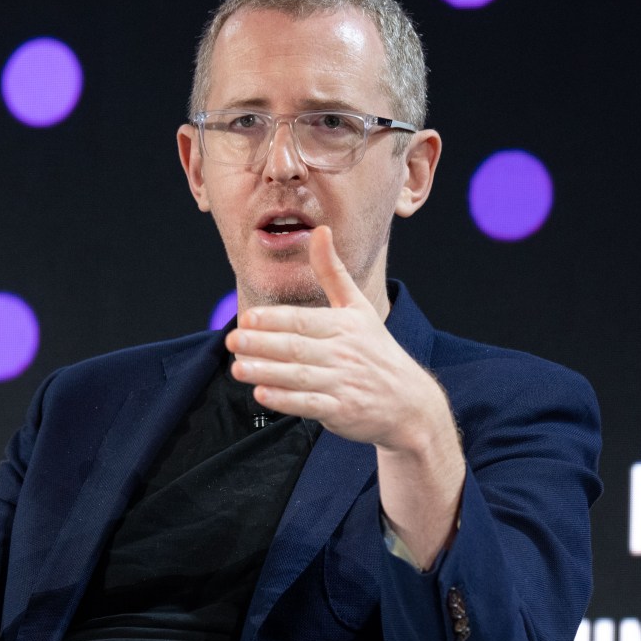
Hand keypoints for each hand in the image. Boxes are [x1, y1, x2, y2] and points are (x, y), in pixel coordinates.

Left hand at [225, 226, 463, 566]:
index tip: (247, 319)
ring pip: (299, 376)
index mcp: (345, 326)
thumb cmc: (376, 350)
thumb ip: (333, 272)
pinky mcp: (342, 411)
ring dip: (266, 372)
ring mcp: (343, 383)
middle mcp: (344, 353)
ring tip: (237, 368)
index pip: (304, 321)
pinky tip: (262, 394)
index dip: (274, 320)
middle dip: (262, 344)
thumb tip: (319, 229)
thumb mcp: (358, 308)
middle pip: (296, 347)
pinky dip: (285, 400)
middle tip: (231, 340)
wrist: (409, 403)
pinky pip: (309, 405)